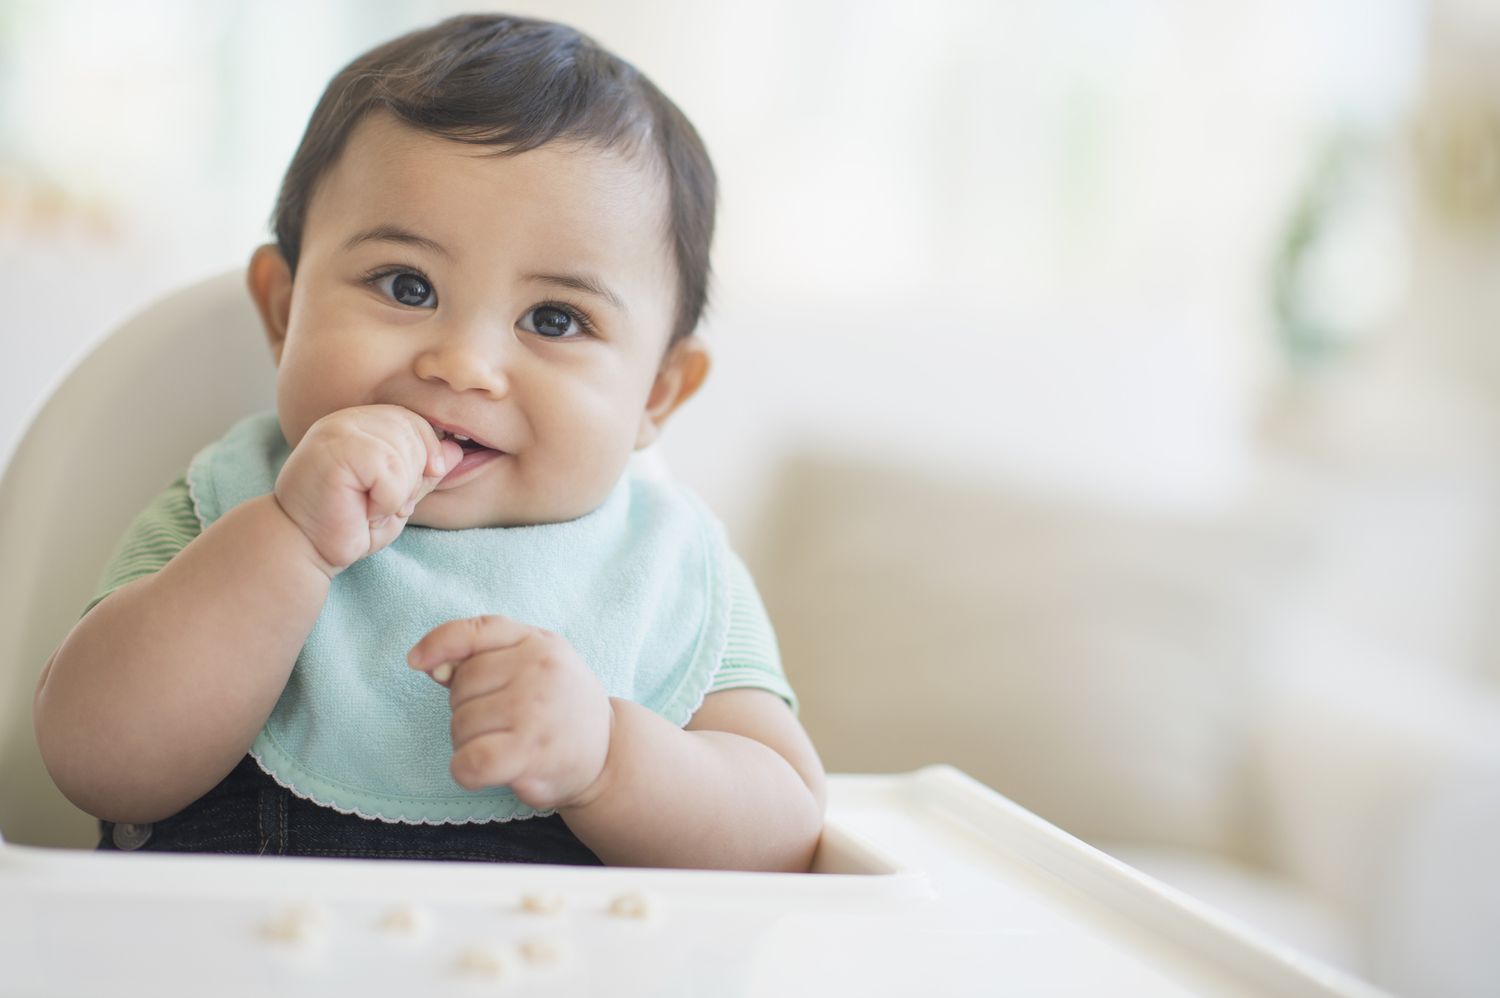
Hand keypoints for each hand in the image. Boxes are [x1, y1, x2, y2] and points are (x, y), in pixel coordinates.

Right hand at [273, 405, 461, 574]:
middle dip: (412, 479)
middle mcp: (348, 419)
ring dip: (398, 494)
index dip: (427, 454)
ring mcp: (339, 430)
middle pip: (415, 434)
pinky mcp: (335, 450)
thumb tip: (456, 449)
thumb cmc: (347, 524)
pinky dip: (386, 502)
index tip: (409, 493)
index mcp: (360, 423)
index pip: (415, 421)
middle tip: (382, 506)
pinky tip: (363, 512)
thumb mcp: (397, 496)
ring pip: (406, 454)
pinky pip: (390, 472)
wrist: (302, 548)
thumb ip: (423, 472)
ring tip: (370, 509)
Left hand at [407, 615, 613, 810]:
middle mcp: (538, 667)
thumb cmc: (560, 709)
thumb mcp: (534, 667)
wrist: (610, 753)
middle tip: (502, 723)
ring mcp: (534, 708)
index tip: (416, 662)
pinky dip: (465, 771)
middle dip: (467, 710)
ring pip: (460, 725)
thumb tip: (428, 664)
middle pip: (460, 686)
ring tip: (505, 744)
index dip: (438, 644)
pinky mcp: (530, 750)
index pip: (475, 631)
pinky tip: (485, 770)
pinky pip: (469, 761)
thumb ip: (483, 659)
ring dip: (469, 743)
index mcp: (538, 641)